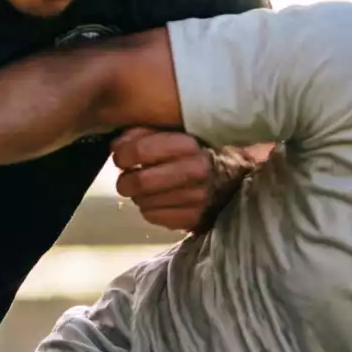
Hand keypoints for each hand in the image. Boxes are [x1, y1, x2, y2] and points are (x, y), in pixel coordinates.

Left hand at [111, 127, 231, 232]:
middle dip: (125, 181)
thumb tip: (116, 147)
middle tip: (127, 177)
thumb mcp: (174, 132)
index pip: (140, 151)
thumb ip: (143, 133)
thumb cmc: (197, 151)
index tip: (120, 157)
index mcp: (189, 144)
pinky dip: (149, 208)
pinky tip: (160, 199)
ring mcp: (196, 198)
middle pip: (138, 182)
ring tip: (148, 187)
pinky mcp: (193, 219)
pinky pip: (152, 216)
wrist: (235, 177)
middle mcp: (195, 171)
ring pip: (142, 202)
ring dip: (138, 195)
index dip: (122, 155)